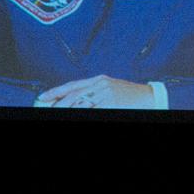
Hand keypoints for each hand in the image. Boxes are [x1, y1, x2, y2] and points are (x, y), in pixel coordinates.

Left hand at [37, 76, 156, 108]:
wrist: (149, 97)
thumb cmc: (130, 96)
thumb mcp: (111, 88)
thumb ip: (95, 91)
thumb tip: (77, 99)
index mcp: (99, 79)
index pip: (73, 85)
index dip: (57, 91)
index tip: (44, 96)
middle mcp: (101, 85)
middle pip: (74, 94)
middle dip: (58, 102)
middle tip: (47, 107)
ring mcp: (106, 94)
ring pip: (80, 103)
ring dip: (68, 109)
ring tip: (57, 112)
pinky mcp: (111, 103)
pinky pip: (92, 110)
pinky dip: (82, 112)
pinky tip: (75, 114)